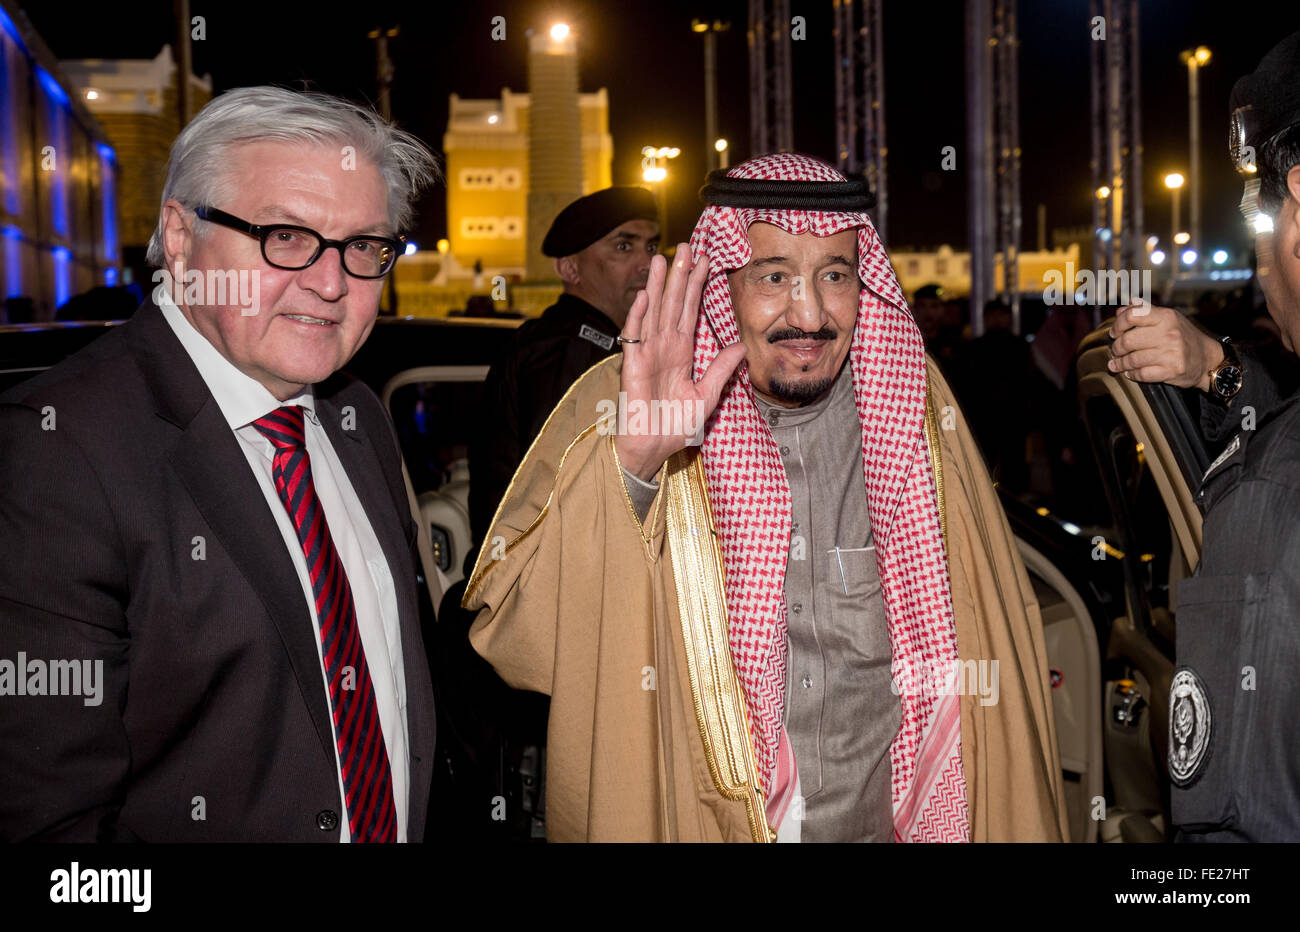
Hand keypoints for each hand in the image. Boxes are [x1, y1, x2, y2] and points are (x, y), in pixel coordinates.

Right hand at [613, 243, 746, 480]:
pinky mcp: (633, 365)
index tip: (706, 261)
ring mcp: (647, 354)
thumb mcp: (707, 396)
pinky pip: (634, 336)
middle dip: (679, 274)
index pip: (690, 311)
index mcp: (681, 352)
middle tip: (685, 245)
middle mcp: (664, 347)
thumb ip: (721, 370)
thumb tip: (741, 347)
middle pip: (673, 303)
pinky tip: (644, 295)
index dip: (697, 286)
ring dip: (657, 286)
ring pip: (653, 312)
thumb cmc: (675, 426)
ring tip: (662, 259)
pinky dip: (638, 316)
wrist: (652, 447)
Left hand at [1108, 302, 1223, 391]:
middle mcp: (1169, 333)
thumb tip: (1121, 310)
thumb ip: (1144, 313)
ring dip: (1120, 363)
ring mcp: (1171, 353)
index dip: (1118, 325)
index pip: (1133, 315)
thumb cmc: (1184, 337)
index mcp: (1166, 317)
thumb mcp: (1169, 319)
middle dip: (1117, 348)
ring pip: (1133, 359)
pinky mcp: (1172, 370)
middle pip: (1128, 340)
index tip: (1114, 333)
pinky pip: (1142, 374)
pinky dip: (1132, 374)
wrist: (1208, 359)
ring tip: (1116, 364)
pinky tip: (1129, 372)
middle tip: (1116, 351)